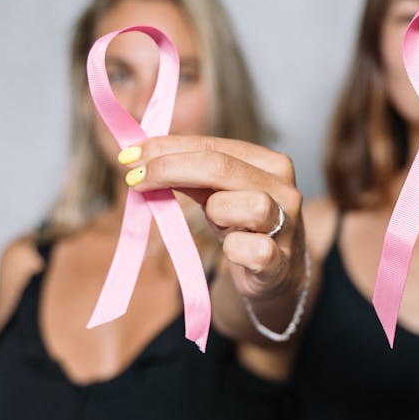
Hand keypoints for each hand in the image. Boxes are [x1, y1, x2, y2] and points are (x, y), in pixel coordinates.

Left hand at [119, 136, 304, 302]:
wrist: (274, 274)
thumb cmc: (241, 228)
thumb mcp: (216, 194)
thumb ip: (187, 173)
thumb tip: (138, 156)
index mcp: (270, 163)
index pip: (213, 145)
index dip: (167, 148)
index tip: (130, 155)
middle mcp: (284, 189)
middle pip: (222, 167)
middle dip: (171, 169)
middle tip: (135, 178)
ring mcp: (288, 225)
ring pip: (249, 205)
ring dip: (218, 212)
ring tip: (216, 222)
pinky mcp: (282, 262)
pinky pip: (256, 250)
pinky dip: (236, 249)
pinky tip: (232, 250)